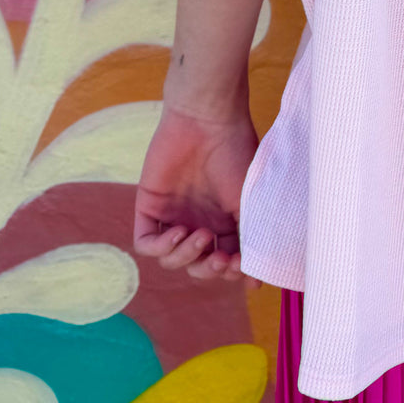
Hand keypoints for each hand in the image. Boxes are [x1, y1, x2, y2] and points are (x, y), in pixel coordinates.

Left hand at [133, 103, 261, 285]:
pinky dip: (162, 247)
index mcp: (224, 220)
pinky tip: (178, 231)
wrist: (208, 120)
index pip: (224, 260)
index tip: (240, 268)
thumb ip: (251, 239)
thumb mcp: (250, 201)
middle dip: (208, 269)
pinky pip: (146, 244)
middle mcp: (198, 221)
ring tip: (200, 236)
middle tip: (220, 258)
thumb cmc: (236, 153)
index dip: (230, 272)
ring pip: (171, 260)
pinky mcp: (149, 207)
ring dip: (187, 256)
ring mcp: (173, 215)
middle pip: (197, 266)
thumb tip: (257, 282)